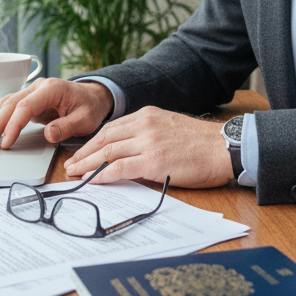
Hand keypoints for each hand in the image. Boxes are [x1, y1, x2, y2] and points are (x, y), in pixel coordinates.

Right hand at [0, 78, 113, 148]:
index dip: (13, 124)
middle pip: (10, 103)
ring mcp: (32, 91)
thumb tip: (47, 134)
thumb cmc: (90, 107)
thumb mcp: (85, 120)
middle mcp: (38, 87)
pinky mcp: (28, 98)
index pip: (26, 106)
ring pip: (5, 102)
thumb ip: (66, 126)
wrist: (93, 96)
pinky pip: (9, 106)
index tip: (6, 142)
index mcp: (52, 89)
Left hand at [64, 106, 234, 188]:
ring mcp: (147, 142)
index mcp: (148, 115)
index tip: (82, 152)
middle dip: (84, 153)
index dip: (93, 142)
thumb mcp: (170, 128)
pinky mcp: (152, 161)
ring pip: (107, 152)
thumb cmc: (203, 143)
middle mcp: (144, 125)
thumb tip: (131, 151)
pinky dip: (102, 175)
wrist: (224, 147)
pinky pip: (118, 168)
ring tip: (74, 174)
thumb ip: (149, 134)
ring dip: (87, 164)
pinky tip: (92, 180)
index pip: (111, 128)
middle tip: (70, 164)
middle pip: (104, 138)